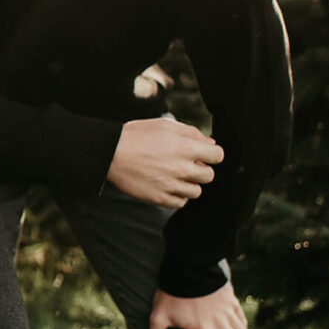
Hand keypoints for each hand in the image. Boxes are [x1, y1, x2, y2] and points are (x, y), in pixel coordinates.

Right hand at [107, 117, 222, 207]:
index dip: (211, 154)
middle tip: (185, 164)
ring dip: (189, 184)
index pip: (218, 156)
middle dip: (200, 169)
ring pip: (196, 191)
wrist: (111, 152)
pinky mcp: (160, 198)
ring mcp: (171, 185)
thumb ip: (192, 133)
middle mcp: (182, 168)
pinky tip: (166, 185)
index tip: (202, 154)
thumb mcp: (165, 125)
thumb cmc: (137, 136)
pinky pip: (181, 203)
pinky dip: (177, 195)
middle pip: (209, 175)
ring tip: (174, 176)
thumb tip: (210, 144)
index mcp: (186, 148)